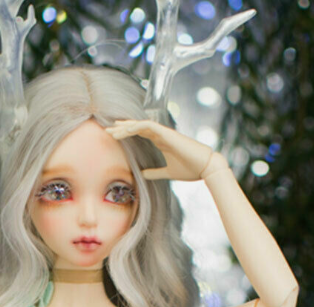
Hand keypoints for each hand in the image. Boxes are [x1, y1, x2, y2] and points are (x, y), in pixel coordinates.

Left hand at [105, 119, 222, 181]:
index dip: (127, 132)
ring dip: (126, 127)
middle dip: (122, 127)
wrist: (206, 168)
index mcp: (162, 142)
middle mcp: (162, 135)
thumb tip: (142, 174)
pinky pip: (148, 125)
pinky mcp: (167, 133)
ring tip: (112, 130)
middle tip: (107, 129)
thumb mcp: (167, 173)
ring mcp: (164, 133)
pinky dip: (136, 126)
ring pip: (140, 124)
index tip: (114, 135)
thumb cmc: (190, 170)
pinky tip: (125, 130)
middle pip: (138, 127)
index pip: (141, 133)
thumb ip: (154, 172)